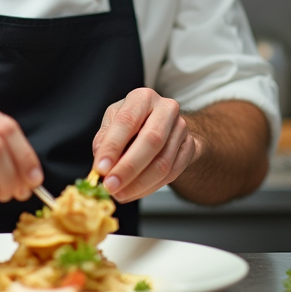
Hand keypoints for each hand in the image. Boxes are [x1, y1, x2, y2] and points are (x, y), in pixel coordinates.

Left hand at [91, 87, 198, 202]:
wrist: (165, 125)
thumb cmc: (134, 123)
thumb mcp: (113, 122)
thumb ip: (104, 141)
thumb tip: (100, 166)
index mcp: (142, 97)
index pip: (127, 121)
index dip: (113, 147)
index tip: (100, 168)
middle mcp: (165, 109)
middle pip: (150, 141)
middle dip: (128, 168)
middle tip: (110, 186)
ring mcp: (181, 128)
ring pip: (162, 163)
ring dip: (138, 183)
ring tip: (119, 193)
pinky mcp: (190, 147)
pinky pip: (171, 174)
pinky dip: (149, 187)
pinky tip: (133, 192)